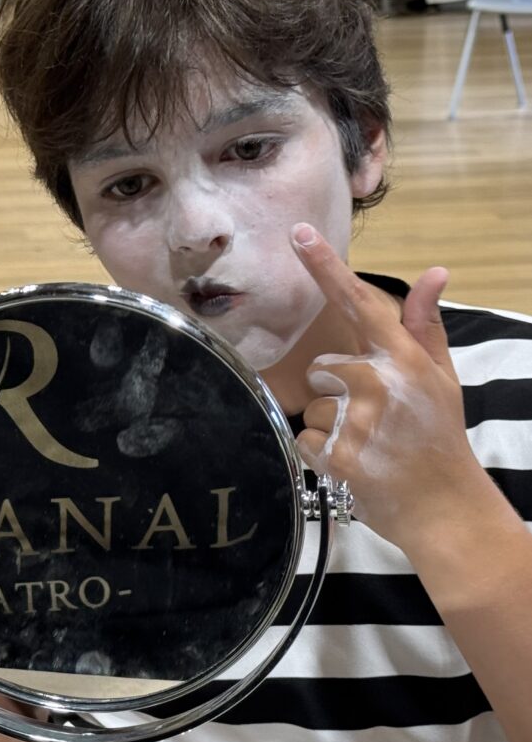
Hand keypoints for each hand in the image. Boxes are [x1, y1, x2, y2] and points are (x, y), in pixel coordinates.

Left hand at [290, 222, 487, 550]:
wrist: (445, 507)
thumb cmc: (439, 436)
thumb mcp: (441, 377)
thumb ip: (425, 325)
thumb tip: (435, 271)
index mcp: (403, 358)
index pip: (357, 302)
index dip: (325, 266)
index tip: (298, 234)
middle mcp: (377, 381)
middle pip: (320, 367)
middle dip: (336, 391)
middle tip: (373, 418)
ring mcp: (356, 420)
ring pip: (312, 405)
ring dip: (330, 424)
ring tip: (368, 442)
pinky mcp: (337, 454)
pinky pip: (303, 438)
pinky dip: (320, 452)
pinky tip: (354, 462)